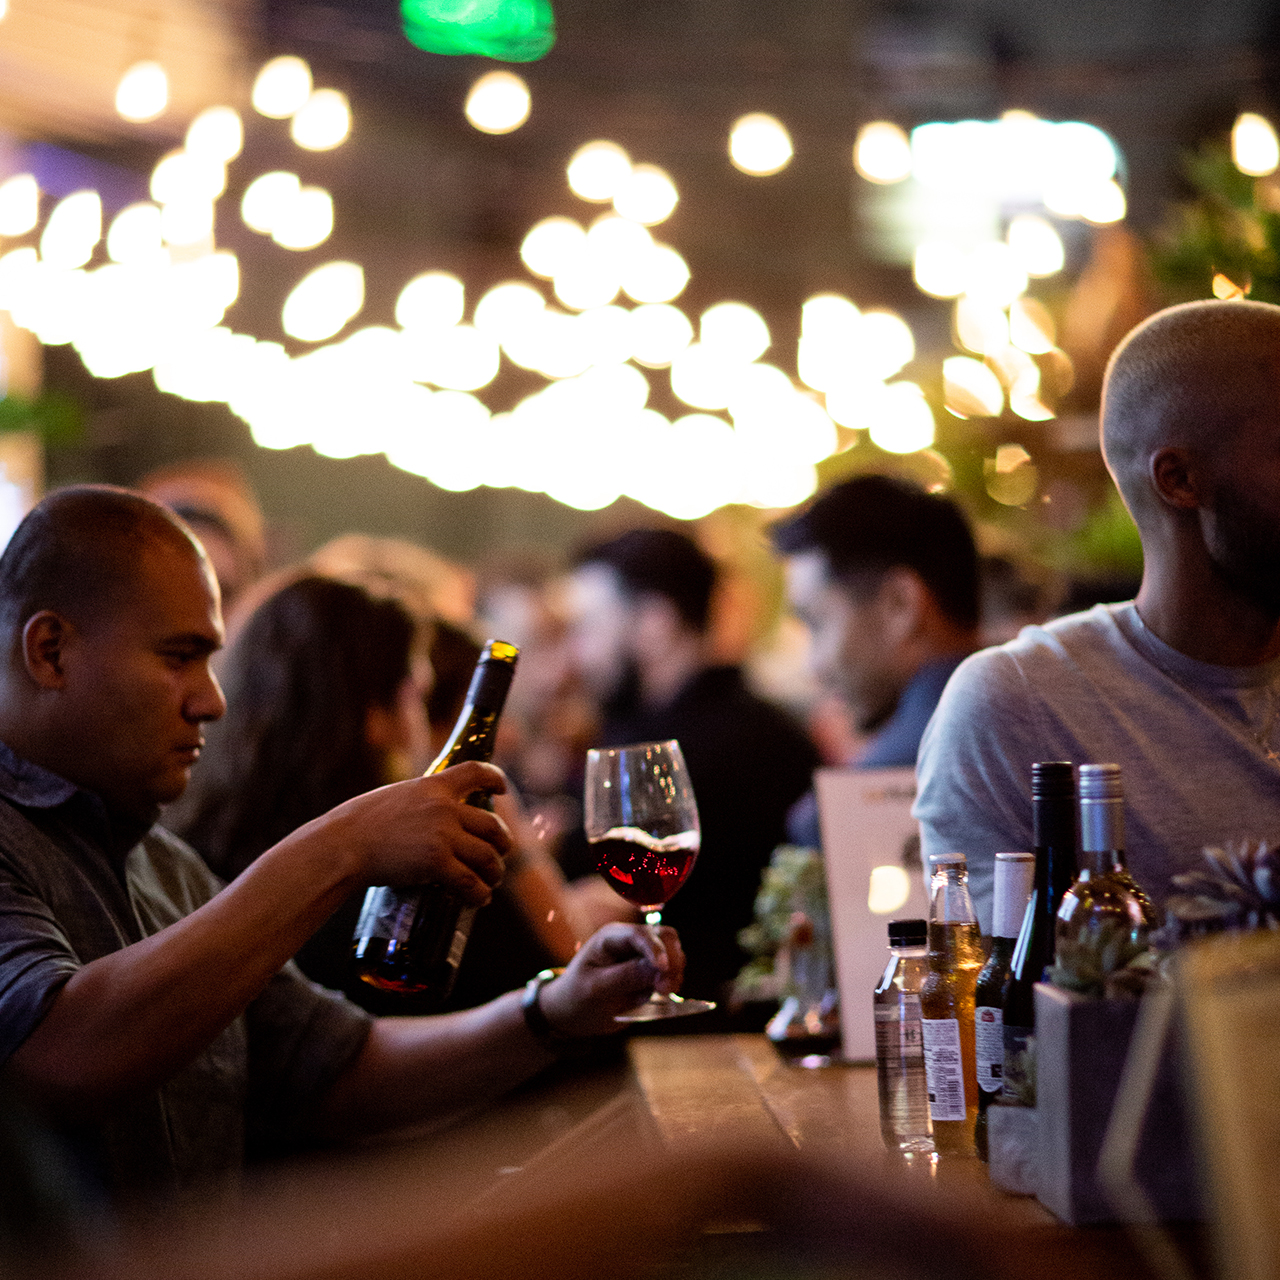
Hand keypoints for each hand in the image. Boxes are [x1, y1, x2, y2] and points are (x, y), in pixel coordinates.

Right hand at [313, 762, 514, 903]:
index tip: (502, 789)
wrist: (342, 845)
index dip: (494, 778)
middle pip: (492, 825)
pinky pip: (470, 882)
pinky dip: (479, 894)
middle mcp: (444, 807)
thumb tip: (426, 820)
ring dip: (494, 873)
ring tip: (491, 882)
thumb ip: (417, 804)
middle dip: (502, 843)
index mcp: (433, 786)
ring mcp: (443, 835)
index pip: (475, 771)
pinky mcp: (437, 863)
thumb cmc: (358, 825)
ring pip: (487, 856)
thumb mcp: (394, 799)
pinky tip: (479, 899)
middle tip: (498, 856)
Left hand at [537, 923, 684, 1036]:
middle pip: (664, 938)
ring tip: (662, 994)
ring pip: (673, 955)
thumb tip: (658, 969)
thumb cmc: (576, 997)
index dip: (655, 949)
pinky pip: (670, 973)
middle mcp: (630, 942)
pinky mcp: (649, 973)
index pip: (639, 935)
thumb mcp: (595, 989)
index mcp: (611, 937)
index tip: (663, 969)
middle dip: (671, 961)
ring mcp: (642, 956)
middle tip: (665, 988)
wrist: (571, 1014)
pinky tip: (660, 997)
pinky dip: (671, 984)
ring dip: (673, 975)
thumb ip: (626, 977)